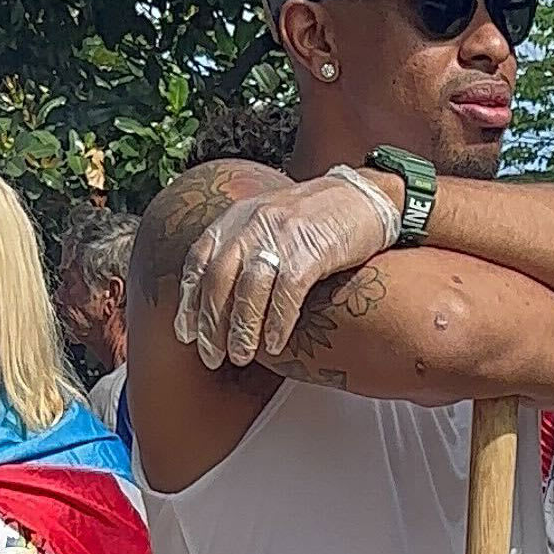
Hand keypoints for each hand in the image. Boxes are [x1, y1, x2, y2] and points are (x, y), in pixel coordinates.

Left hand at [173, 169, 396, 368]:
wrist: (366, 196)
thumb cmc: (320, 216)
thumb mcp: (270, 219)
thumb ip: (244, 244)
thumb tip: (223, 292)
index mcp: (237, 216)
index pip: (199, 261)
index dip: (189, 301)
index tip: (186, 334)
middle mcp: (253, 223)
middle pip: (219, 280)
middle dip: (211, 324)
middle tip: (211, 356)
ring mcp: (282, 236)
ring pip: (249, 291)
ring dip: (242, 329)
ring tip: (241, 357)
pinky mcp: (312, 251)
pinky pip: (287, 294)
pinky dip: (277, 323)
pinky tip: (275, 344)